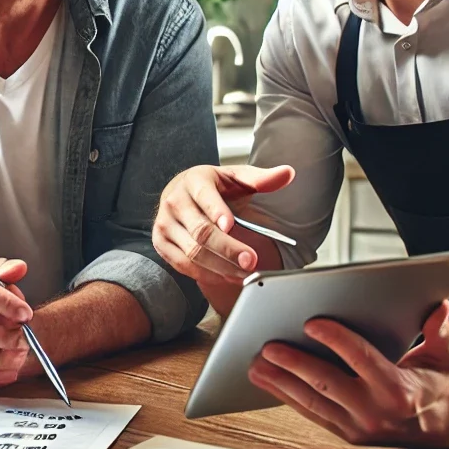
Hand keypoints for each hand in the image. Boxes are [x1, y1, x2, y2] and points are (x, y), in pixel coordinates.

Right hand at [153, 164, 294, 288]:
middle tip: (251, 261)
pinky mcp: (160, 242)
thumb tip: (288, 173)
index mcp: (194, 180)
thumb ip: (261, 178)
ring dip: (221, 266)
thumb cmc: (213, 186)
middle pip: (201, 231)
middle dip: (227, 249)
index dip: (217, 211)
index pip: (204, 196)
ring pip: (193, 252)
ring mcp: (164, 223)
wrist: (183, 194)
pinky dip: (207, 274)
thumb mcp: (236, 178)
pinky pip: (183, 264)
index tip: (230, 225)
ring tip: (245, 272)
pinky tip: (227, 275)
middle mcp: (174, 200)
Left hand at [248, 300, 448, 448]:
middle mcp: (376, 412)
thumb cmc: (440, 381)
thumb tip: (441, 307)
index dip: (336, 340)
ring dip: (281, 383)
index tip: (312, 323)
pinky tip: (268, 381)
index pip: (361, 359)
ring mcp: (359, 426)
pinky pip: (312, 413)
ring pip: (312, 402)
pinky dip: (287, 396)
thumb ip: (438, 330)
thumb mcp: (446, 354)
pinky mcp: (347, 432)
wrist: (444, 425)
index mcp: (400, 390)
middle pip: (327, 383)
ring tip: (256, 364)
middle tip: (268, 346)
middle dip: (294, 364)